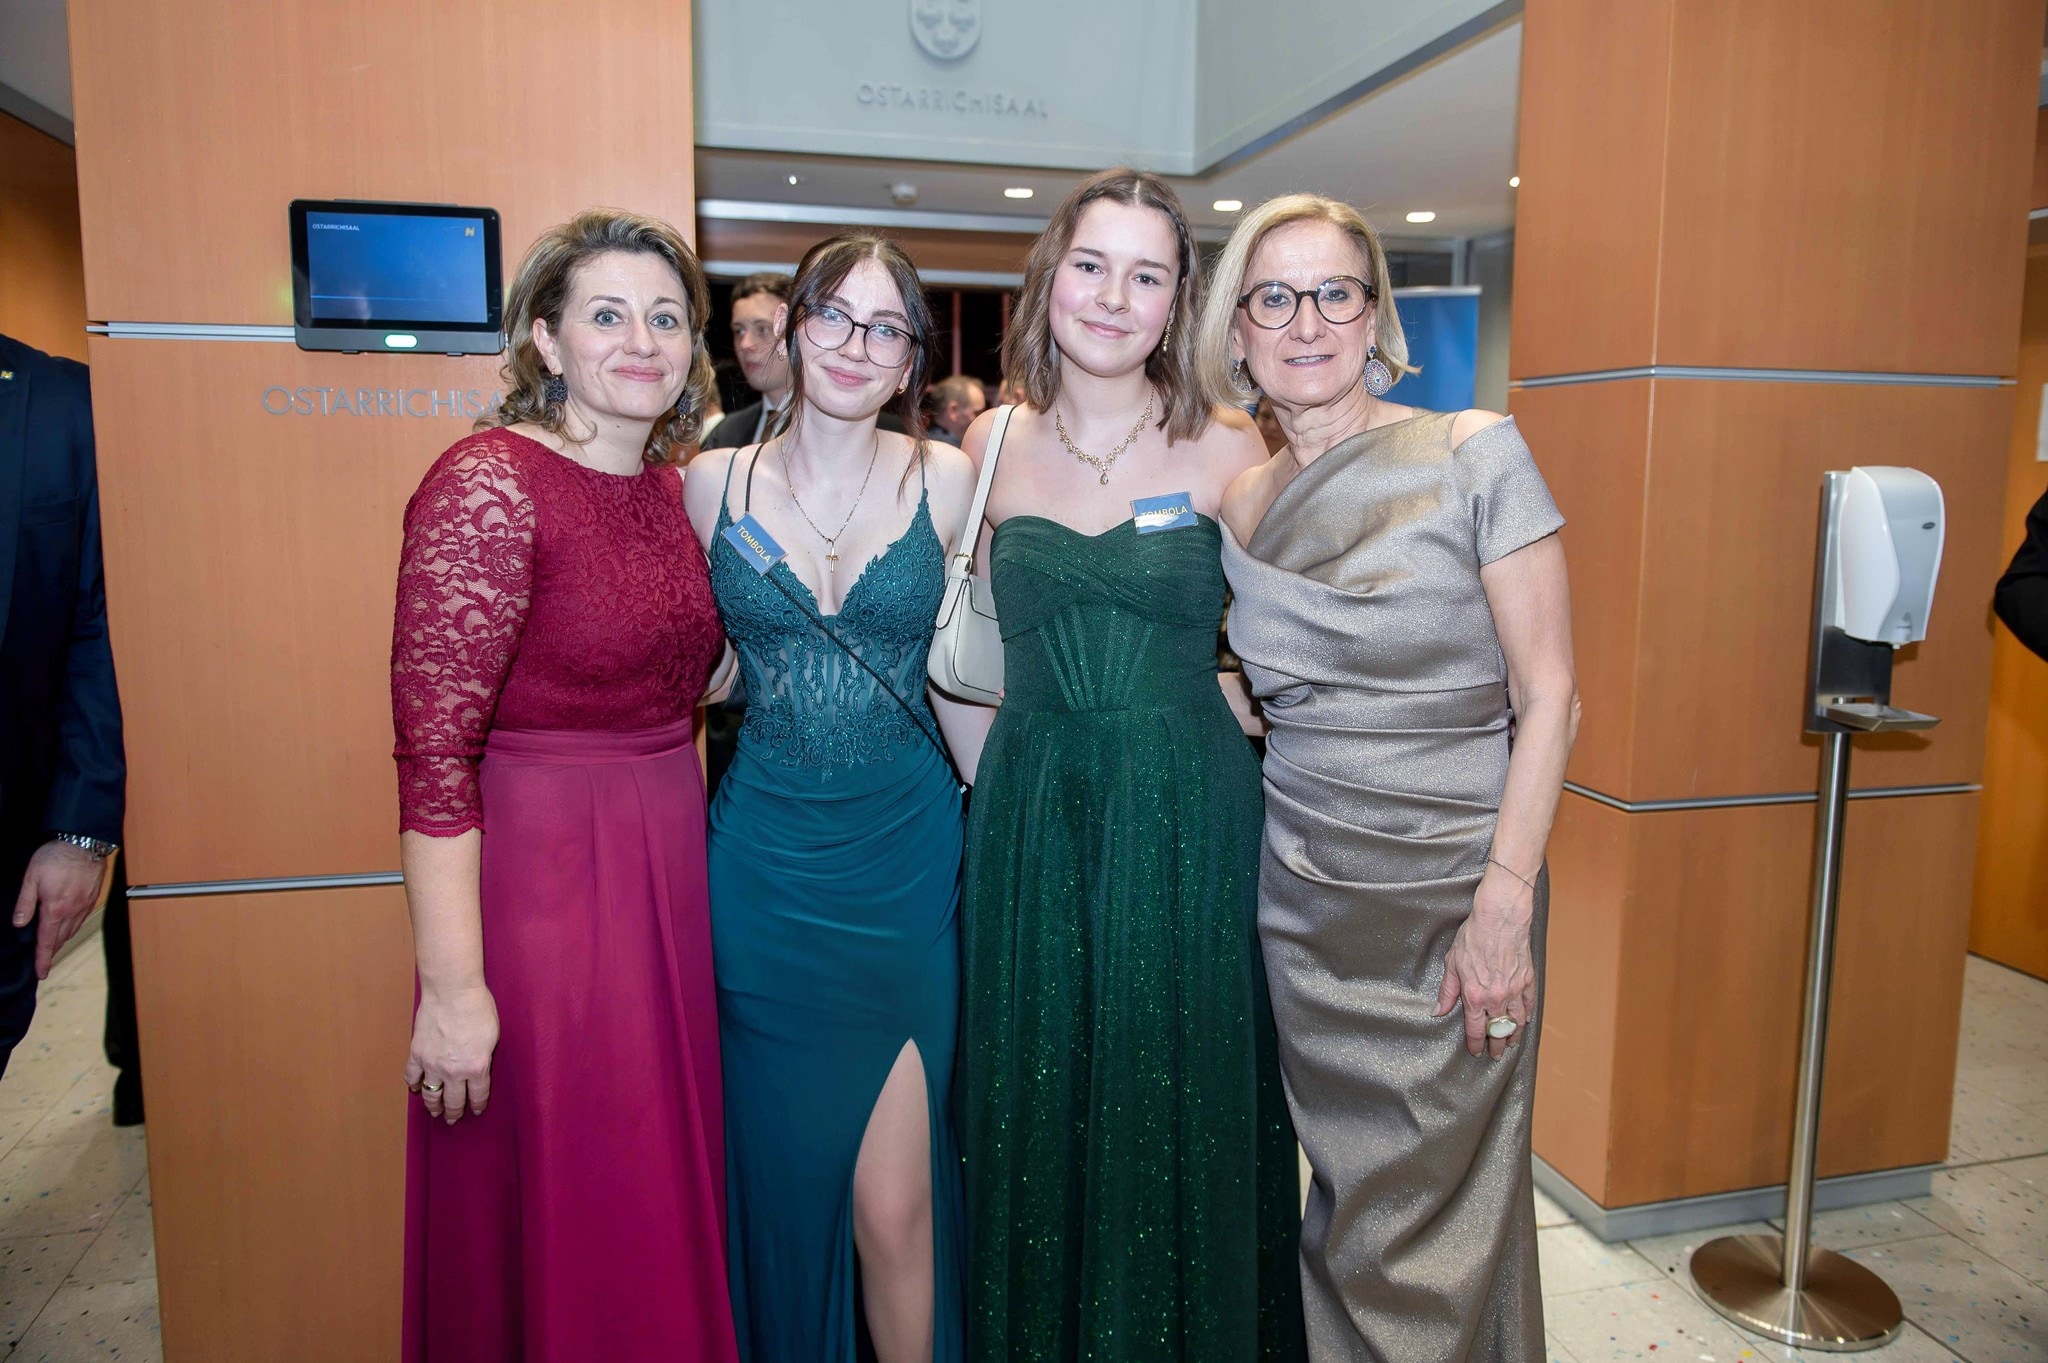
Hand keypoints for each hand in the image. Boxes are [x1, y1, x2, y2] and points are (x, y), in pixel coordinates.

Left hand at [12, 841, 107, 979]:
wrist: (85, 843)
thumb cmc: (56, 857)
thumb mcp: (31, 878)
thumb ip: (25, 903)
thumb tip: (19, 924)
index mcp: (55, 909)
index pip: (47, 941)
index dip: (43, 959)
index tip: (41, 973)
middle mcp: (72, 912)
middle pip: (61, 939)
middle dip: (51, 951)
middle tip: (43, 960)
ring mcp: (84, 906)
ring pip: (72, 931)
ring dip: (62, 940)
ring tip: (53, 945)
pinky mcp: (92, 899)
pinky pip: (80, 920)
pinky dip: (72, 928)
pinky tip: (67, 925)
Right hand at [405, 984, 498, 1124]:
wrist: (452, 992)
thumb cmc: (478, 1008)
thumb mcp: (493, 1036)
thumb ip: (485, 1056)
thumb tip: (479, 1066)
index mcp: (477, 1067)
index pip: (478, 1095)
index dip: (477, 1105)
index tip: (476, 1110)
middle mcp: (454, 1072)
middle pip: (454, 1101)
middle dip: (455, 1113)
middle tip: (453, 1119)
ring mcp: (432, 1065)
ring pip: (431, 1094)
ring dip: (433, 1106)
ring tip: (435, 1112)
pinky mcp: (417, 1054)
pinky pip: (412, 1076)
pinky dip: (414, 1085)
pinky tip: (416, 1089)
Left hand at [1433, 863, 1537, 1059]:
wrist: (1500, 919)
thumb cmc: (1474, 937)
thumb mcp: (1452, 964)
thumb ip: (1447, 991)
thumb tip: (1438, 1011)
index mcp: (1475, 997)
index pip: (1476, 1030)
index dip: (1475, 1044)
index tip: (1476, 1052)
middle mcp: (1497, 999)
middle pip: (1498, 1032)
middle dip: (1496, 1046)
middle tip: (1496, 1055)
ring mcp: (1515, 991)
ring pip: (1516, 1023)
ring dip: (1514, 1036)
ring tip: (1511, 1044)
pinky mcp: (1528, 981)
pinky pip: (1529, 1006)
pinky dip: (1526, 1016)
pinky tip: (1524, 1022)